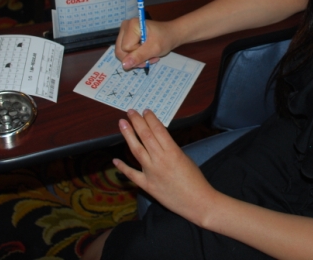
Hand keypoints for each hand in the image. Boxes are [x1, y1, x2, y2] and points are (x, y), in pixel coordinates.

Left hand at [113, 110, 218, 225]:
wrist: (197, 202)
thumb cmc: (195, 179)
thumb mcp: (185, 158)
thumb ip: (170, 149)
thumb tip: (158, 140)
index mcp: (172, 151)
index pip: (158, 130)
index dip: (150, 119)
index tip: (145, 111)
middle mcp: (160, 160)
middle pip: (145, 136)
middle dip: (137, 122)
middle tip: (130, 111)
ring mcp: (151, 172)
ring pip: (136, 150)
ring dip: (128, 136)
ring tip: (122, 123)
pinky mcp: (147, 185)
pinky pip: (132, 174)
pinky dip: (123, 167)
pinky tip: (115, 160)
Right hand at [114, 18, 176, 70]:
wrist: (171, 34)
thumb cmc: (165, 38)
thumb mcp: (154, 49)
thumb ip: (139, 56)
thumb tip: (124, 65)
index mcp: (131, 25)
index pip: (126, 48)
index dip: (137, 54)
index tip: (150, 51)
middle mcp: (125, 26)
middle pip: (120, 51)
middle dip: (135, 59)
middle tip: (150, 58)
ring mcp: (124, 31)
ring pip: (122, 53)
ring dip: (136, 59)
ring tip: (149, 56)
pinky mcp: (126, 36)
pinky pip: (125, 52)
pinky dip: (135, 56)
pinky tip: (146, 54)